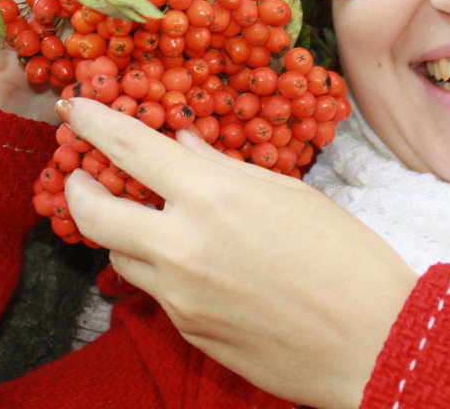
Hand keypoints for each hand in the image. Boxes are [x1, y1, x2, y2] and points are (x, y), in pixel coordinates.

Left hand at [59, 97, 417, 408]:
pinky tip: (197, 264)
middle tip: (81, 174)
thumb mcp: (289, 194)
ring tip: (149, 220)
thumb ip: (223, 168)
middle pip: (93, 212)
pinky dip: (162, 269)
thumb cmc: (346, 258)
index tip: (76, 108)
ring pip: (120, 257)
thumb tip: (181, 146)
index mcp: (213, 197)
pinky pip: (157, 292)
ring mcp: (180, 296)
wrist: (373, 342)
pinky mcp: (189, 331)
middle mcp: (183, 246)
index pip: (129, 147)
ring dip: (123, 233)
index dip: (93, 121)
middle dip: (77, 187)